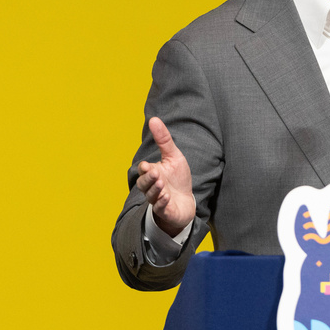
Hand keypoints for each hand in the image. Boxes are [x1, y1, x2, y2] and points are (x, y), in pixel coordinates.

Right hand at [136, 116, 195, 236]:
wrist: (186, 201)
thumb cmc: (177, 178)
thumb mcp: (173, 157)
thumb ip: (164, 140)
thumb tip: (154, 119)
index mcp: (152, 173)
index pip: (143, 170)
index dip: (145, 169)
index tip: (147, 165)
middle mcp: (152, 187)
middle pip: (143, 184)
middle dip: (148, 179)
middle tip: (156, 174)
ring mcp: (158, 200)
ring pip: (151, 196)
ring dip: (155, 190)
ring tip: (161, 185)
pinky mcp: (166, 211)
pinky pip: (161, 208)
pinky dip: (162, 203)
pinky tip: (166, 197)